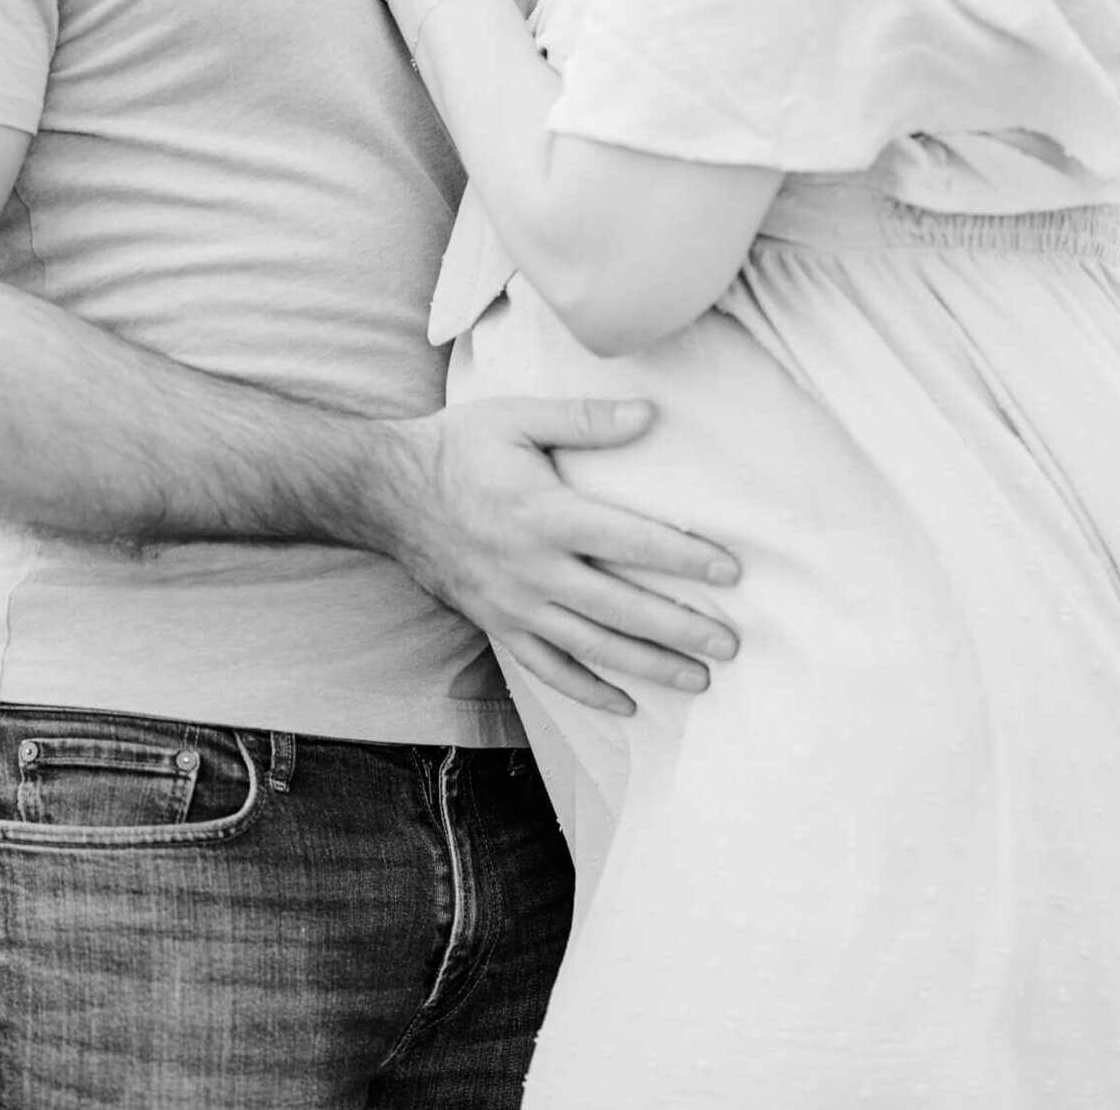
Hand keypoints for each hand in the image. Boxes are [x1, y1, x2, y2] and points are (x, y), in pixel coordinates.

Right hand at [370, 396, 740, 715]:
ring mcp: (514, 605)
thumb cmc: (458, 447)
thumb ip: (584, 419)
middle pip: (620, 608)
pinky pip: (548, 669)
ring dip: (649, 665)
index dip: (684, 557)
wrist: (387, 492)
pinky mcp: (497, 624)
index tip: (731, 571)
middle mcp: (534, 568)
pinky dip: (589, 691)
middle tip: (731, 643)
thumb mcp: (517, 417)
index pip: (629, 541)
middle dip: (680, 627)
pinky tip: (627, 704)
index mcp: (545, 514)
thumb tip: (649, 415)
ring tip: (699, 677)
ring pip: (592, 646)